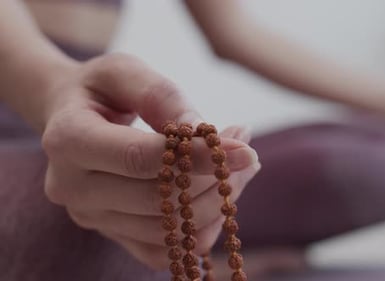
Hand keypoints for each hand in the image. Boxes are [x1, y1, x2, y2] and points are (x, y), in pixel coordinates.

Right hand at [40, 53, 259, 269]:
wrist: (72, 117)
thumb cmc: (103, 89)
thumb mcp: (127, 72)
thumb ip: (163, 98)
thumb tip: (206, 136)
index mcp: (68, 139)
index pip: (140, 158)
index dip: (197, 156)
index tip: (245, 148)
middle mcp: (72, 187)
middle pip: (156, 201)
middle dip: (214, 179)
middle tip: (246, 154)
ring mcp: (91, 217)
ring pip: (167, 230)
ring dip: (216, 202)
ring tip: (239, 168)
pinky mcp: (111, 235)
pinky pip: (165, 251)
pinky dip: (201, 229)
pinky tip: (216, 195)